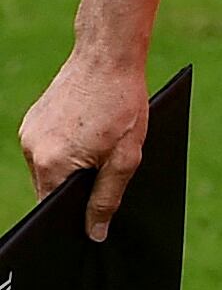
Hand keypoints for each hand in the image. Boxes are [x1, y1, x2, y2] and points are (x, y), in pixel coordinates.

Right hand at [19, 51, 151, 241]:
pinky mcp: (32, 120)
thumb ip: (107, 198)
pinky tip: (90, 133)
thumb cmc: (122, 104)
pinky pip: (48, 147)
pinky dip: (67, 147)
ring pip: (50, 167)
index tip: (89, 220)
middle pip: (51, 188)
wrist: (107, 56)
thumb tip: (94, 233)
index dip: (72, 216)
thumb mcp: (125, 158)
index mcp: (52, 164)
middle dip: (77, 187)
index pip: (53, 208)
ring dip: (73, 165)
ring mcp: (29, 133)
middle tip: (105, 170)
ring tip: (101, 145)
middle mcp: (32, 150)